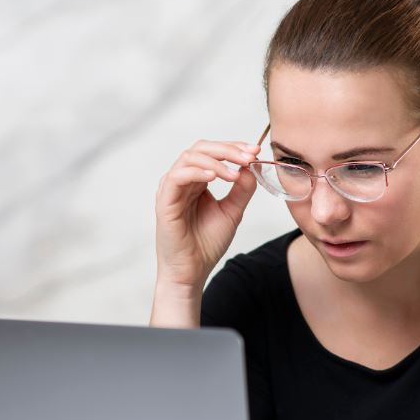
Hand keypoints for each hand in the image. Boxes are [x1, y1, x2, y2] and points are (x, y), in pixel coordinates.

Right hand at [155, 139, 260, 288]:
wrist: (192, 271)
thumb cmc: (206, 244)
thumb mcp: (232, 212)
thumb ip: (242, 190)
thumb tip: (252, 167)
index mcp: (197, 181)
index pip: (213, 152)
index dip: (234, 147)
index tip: (255, 150)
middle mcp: (182, 181)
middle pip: (201, 148)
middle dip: (227, 149)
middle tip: (248, 155)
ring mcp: (171, 189)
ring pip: (189, 157)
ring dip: (216, 160)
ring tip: (235, 172)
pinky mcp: (164, 201)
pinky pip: (177, 177)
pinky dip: (197, 172)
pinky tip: (215, 176)